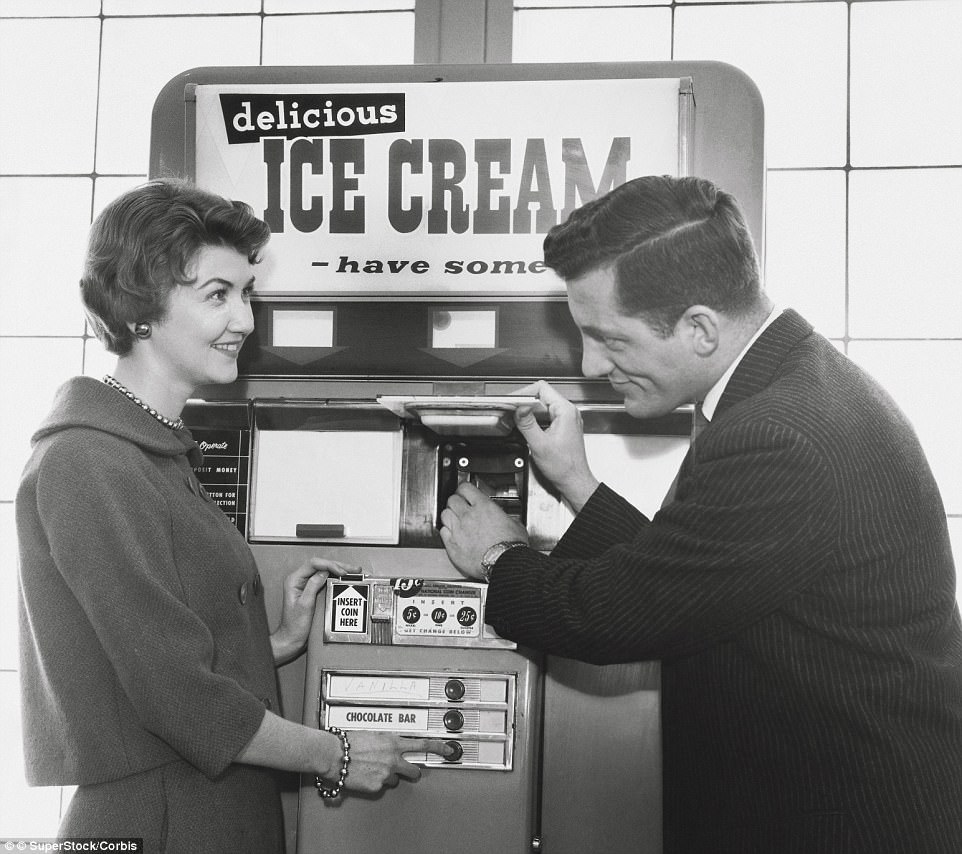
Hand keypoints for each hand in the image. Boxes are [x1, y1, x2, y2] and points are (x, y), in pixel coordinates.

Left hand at [271, 558, 352, 663]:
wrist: (292, 638)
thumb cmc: (294, 626)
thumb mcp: (305, 604)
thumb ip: (313, 586)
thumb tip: (324, 572)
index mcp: (294, 580)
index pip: (314, 564)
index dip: (330, 565)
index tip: (341, 571)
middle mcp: (298, 580)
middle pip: (320, 565)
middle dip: (338, 565)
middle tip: (352, 569)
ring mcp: (305, 584)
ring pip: (324, 570)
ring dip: (338, 570)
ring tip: (352, 571)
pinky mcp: (311, 590)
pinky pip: (325, 578)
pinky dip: (336, 577)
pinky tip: (344, 578)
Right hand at [331, 731, 454, 792]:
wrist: (334, 753)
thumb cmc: (348, 741)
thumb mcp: (373, 733)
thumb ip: (386, 740)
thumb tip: (390, 744)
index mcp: (394, 741)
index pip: (424, 744)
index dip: (439, 747)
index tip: (449, 749)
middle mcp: (393, 758)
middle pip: (414, 770)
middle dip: (412, 771)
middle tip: (408, 770)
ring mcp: (386, 773)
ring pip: (396, 779)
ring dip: (389, 776)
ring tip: (374, 769)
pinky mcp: (377, 786)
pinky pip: (381, 786)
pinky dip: (375, 782)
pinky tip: (366, 775)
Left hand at [439, 482, 527, 579]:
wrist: (504, 563)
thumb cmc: (510, 546)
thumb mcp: (515, 524)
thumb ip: (505, 517)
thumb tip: (506, 519)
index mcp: (483, 506)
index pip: (465, 488)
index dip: (464, 489)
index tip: (465, 492)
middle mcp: (468, 516)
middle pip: (452, 499)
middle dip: (455, 501)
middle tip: (460, 505)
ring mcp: (458, 530)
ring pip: (444, 514)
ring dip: (449, 515)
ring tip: (455, 518)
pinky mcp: (452, 545)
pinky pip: (443, 532)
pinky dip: (446, 531)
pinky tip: (452, 533)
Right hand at [513, 380, 599, 511]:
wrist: (573, 480)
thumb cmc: (564, 467)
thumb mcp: (540, 444)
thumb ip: (527, 424)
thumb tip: (518, 408)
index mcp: (565, 411)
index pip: (541, 388)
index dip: (524, 393)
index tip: (512, 401)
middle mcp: (568, 412)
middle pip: (541, 395)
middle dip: (524, 402)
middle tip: (511, 410)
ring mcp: (565, 419)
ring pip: (542, 406)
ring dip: (528, 411)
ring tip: (516, 419)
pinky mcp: (562, 427)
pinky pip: (545, 415)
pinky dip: (534, 419)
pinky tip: (526, 427)